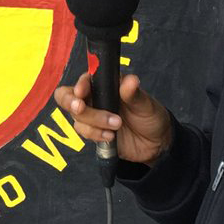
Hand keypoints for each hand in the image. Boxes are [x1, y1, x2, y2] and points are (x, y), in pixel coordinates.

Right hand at [53, 72, 172, 165]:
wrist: (155, 144)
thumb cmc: (150, 116)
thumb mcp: (146, 104)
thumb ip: (134, 93)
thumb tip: (131, 80)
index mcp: (106, 85)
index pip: (85, 79)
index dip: (80, 84)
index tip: (81, 92)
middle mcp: (95, 98)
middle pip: (68, 97)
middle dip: (71, 103)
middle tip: (80, 108)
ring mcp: (92, 116)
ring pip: (76, 117)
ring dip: (93, 122)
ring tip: (115, 126)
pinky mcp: (93, 132)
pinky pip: (83, 132)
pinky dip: (95, 134)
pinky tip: (110, 136)